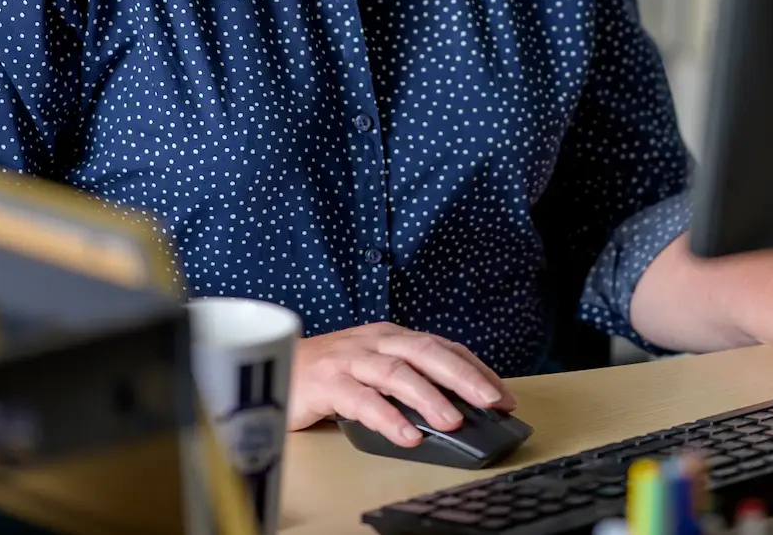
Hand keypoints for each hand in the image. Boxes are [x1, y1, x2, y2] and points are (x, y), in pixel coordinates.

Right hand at [287, 322, 516, 446]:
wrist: (268, 366)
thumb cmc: (326, 373)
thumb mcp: (372, 370)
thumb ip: (407, 383)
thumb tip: (456, 410)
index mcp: (390, 337)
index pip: (442, 347)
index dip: (475, 369)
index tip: (504, 394)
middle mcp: (373, 342)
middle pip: (426, 353)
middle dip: (463, 377)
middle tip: (493, 402)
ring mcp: (349, 360)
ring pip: (397, 373)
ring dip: (429, 397)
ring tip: (453, 421)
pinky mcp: (325, 383)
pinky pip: (361, 400)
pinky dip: (387, 418)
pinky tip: (406, 436)